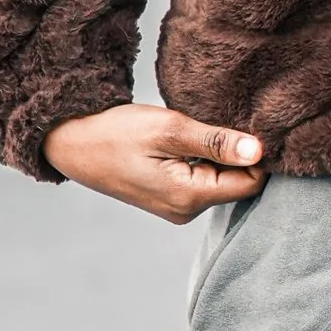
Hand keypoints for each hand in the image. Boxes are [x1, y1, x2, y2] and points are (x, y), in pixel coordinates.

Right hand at [42, 104, 266, 224]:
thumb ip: (216, 141)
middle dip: (238, 154)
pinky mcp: (169, 199)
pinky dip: (203, 159)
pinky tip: (188, 140)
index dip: (257, 154)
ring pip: (220, 181)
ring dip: (219, 154)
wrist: (72, 144)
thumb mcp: (168, 129)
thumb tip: (259, 151)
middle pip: (237, 184)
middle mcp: (186, 211)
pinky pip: (202, 180)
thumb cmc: (115, 133)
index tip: (248, 123)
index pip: (250, 183)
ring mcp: (177, 208)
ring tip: (199, 127)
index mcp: (189, 197)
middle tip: (222, 119)